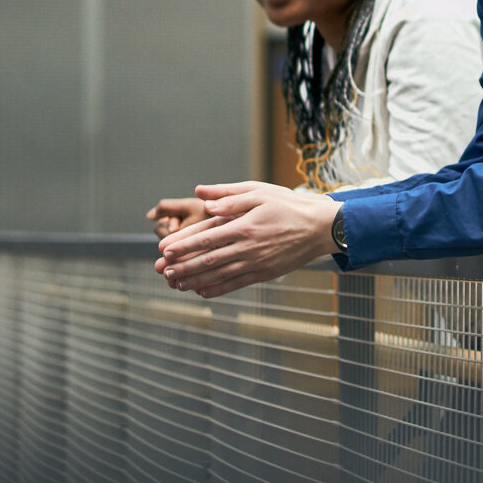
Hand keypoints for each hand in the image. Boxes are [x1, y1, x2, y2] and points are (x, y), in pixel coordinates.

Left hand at [156, 181, 337, 298]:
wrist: (320, 227)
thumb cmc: (289, 205)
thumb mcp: (260, 191)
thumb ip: (229, 196)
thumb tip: (202, 196)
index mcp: (244, 225)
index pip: (206, 237)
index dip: (184, 245)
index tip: (165, 250)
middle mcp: (248, 247)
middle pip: (208, 260)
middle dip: (182, 266)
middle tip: (162, 270)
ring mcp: (256, 263)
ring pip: (219, 275)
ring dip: (194, 279)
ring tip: (175, 283)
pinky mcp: (264, 273)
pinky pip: (236, 283)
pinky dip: (217, 288)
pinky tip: (202, 291)